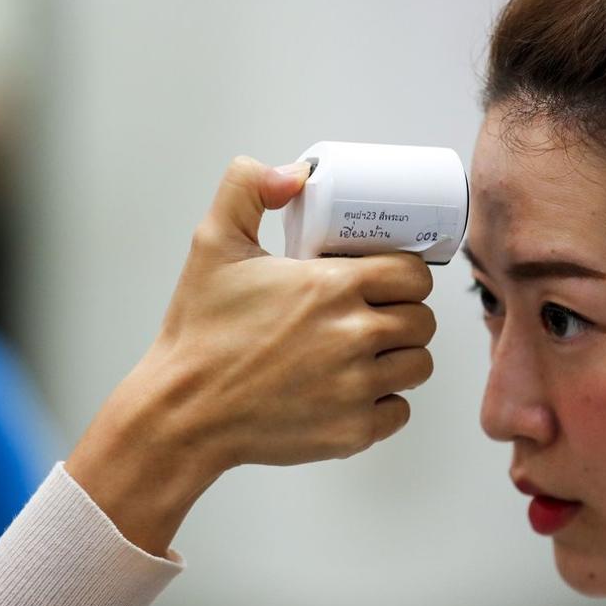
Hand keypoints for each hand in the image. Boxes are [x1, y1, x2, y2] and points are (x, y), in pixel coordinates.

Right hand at [66, 156, 436, 554]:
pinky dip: (384, 404)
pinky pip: (399, 412)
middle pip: (422, 320)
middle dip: (404, 315)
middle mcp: (354, 336)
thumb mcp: (213, 244)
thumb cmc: (200, 331)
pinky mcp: (352, 431)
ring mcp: (356, 387)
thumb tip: (296, 174)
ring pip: (417, 365)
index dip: (405, 274)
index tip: (386, 281)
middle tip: (376, 317)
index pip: (414, 274)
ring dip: (400, 357)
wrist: (183, 411)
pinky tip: (355, 391)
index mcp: (333, 286)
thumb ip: (247, 187)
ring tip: (369, 353)